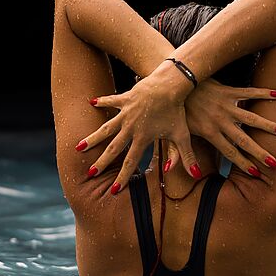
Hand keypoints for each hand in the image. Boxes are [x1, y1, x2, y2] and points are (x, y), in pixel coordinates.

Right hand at [75, 65, 199, 192]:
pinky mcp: (126, 98)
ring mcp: (126, 113)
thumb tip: (196, 175)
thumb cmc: (178, 110)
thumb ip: (187, 157)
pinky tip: (90, 103)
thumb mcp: (183, 135)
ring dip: (93, 138)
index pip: (131, 162)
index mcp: (143, 138)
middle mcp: (131, 127)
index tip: (115, 190)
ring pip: (106, 128)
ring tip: (78, 146)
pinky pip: (111, 101)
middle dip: (102, 162)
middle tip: (90, 173)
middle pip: (114, 148)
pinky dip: (102, 102)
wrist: (171, 85)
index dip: (123, 176)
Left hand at [164, 79, 275, 175]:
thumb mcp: (174, 132)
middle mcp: (221, 121)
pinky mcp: (228, 91)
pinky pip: (249, 93)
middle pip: (244, 140)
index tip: (257, 173)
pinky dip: (263, 93)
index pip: (230, 153)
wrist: (174, 81)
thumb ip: (179, 153)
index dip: (243, 164)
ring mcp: (226, 106)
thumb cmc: (174, 109)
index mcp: (209, 133)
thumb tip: (179, 173)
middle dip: (260, 152)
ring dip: (268, 126)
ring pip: (251, 118)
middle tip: (275, 162)